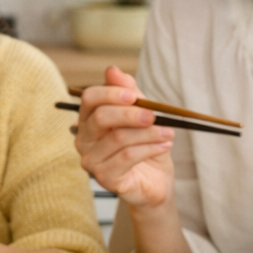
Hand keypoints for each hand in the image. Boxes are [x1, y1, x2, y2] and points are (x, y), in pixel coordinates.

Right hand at [74, 66, 175, 209]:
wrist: (155, 182)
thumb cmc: (145, 147)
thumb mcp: (142, 115)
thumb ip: (129, 93)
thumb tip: (112, 70)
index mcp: (89, 120)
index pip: (90, 99)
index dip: (111, 93)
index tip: (134, 95)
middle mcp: (84, 140)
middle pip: (101, 117)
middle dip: (130, 114)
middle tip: (153, 116)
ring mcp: (91, 160)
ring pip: (118, 138)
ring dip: (148, 133)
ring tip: (168, 133)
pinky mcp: (104, 178)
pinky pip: (127, 157)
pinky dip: (150, 148)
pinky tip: (165, 145)